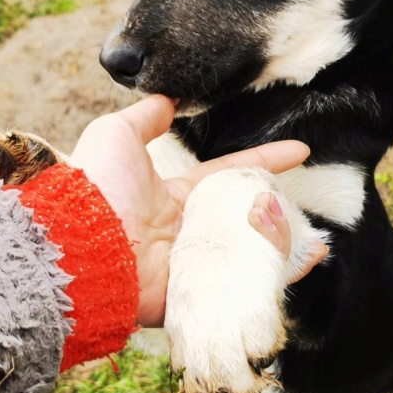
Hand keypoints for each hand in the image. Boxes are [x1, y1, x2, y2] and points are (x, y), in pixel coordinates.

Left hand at [70, 95, 325, 326]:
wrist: (80, 244)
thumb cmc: (98, 187)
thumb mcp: (117, 135)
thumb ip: (145, 117)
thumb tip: (166, 98)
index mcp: (175, 197)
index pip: (230, 173)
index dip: (265, 161)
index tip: (299, 151)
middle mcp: (187, 231)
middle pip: (244, 218)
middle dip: (277, 213)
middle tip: (304, 208)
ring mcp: (193, 264)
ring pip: (249, 254)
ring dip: (281, 247)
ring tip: (312, 243)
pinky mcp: (194, 294)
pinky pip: (241, 287)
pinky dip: (274, 279)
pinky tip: (303, 265)